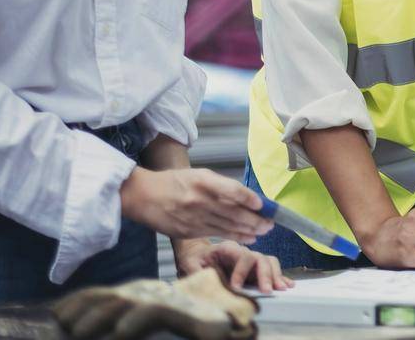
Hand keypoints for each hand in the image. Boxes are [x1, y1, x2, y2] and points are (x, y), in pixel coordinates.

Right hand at [120, 168, 271, 243]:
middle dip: (255, 219)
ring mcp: (193, 218)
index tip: (263, 205)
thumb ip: (222, 186)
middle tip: (271, 223)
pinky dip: (234, 236)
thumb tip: (247, 198)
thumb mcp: (199, 175)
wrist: (143, 195)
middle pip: (234, 212)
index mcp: (203, 181)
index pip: (233, 190)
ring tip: (263, 231)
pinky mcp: (188, 232)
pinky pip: (217, 235)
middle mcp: (199, 200)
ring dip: (249, 230)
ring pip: (227, 226)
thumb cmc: (174, 182)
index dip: (250, 199)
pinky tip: (247, 238)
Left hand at [174, 238, 292, 293]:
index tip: (236, 287)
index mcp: (228, 248)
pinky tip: (287, 285)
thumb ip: (196, 269)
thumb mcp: (190, 262)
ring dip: (276, 275)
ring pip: (269, 262)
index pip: (242, 256)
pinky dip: (280, 276)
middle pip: (260, 258)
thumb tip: (203, 277)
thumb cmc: (194, 258)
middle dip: (265, 275)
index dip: (241, 271)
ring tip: (280, 289)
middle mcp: (243, 252)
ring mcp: (251, 260)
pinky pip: (271, 269)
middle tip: (267, 290)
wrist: (198, 254)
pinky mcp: (255, 269)